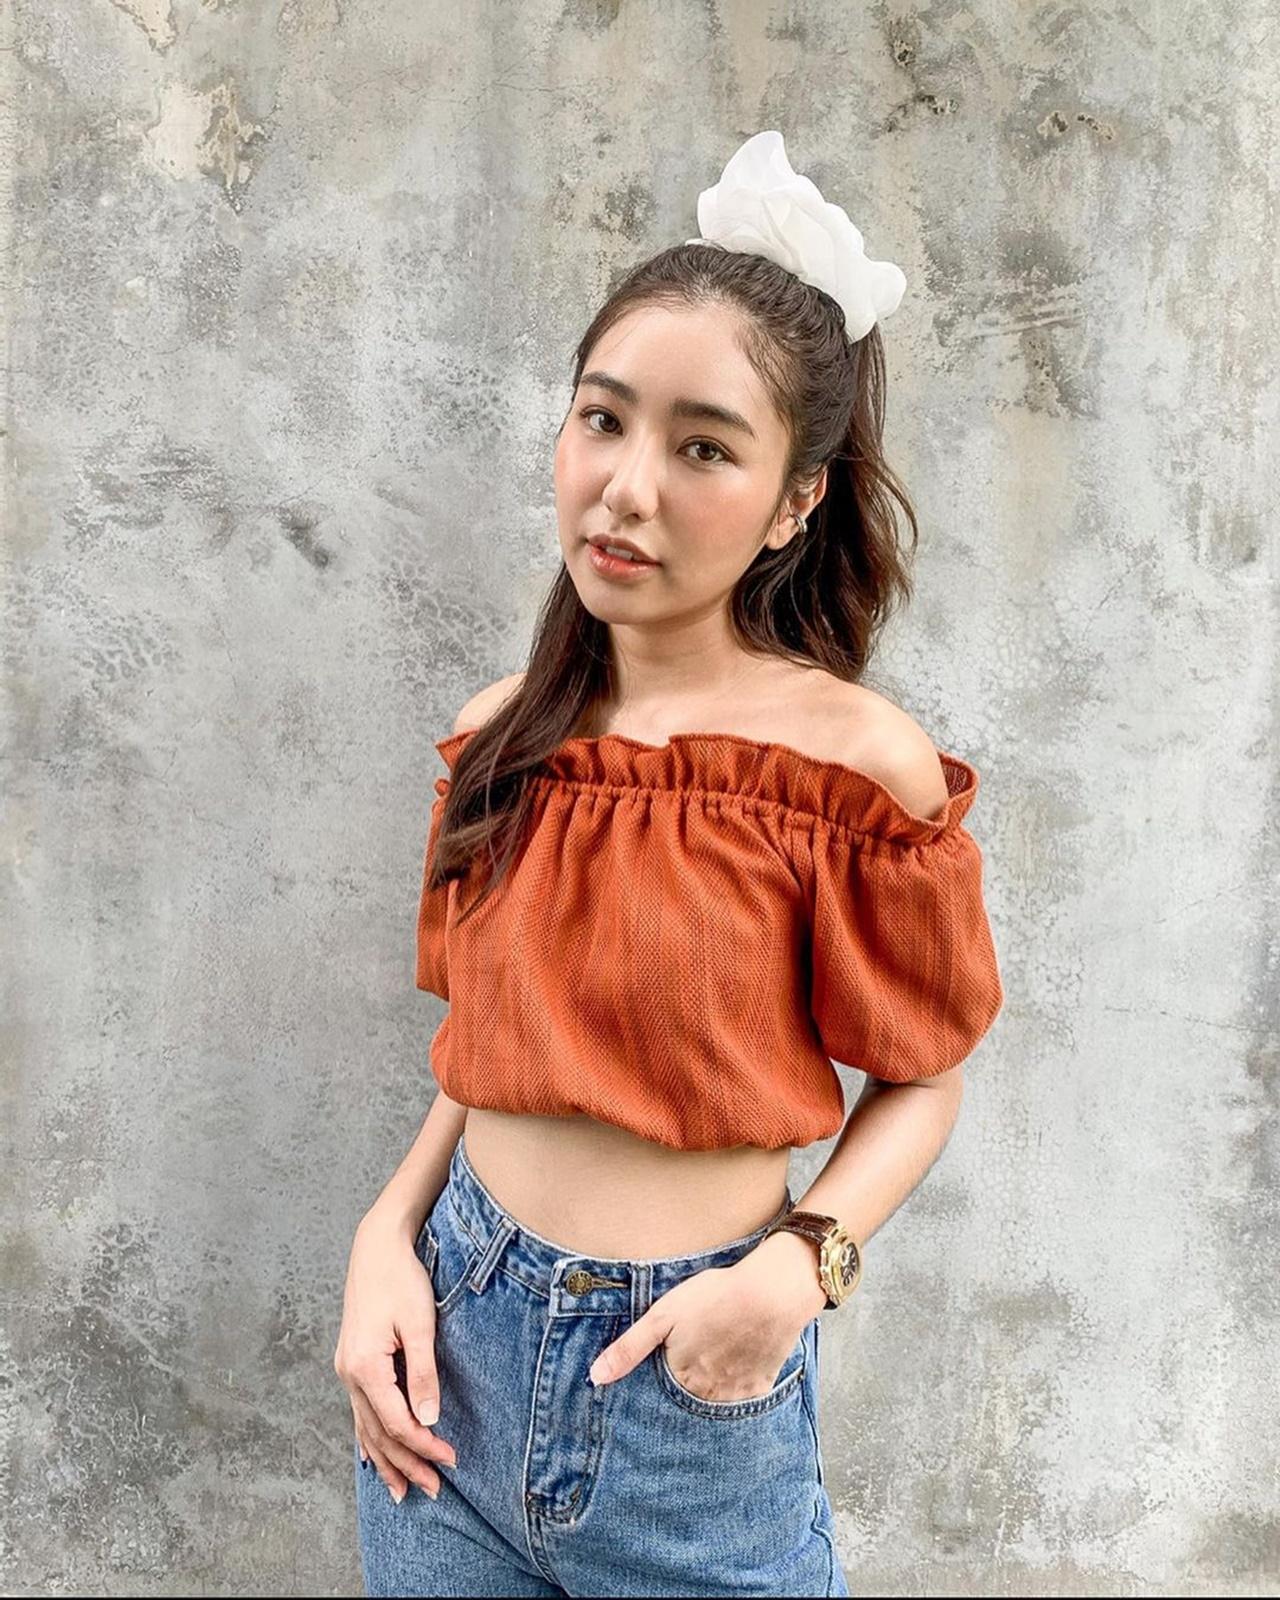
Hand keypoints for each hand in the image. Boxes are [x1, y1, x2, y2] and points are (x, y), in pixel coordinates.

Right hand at [332, 1208, 458, 1503]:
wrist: (376, 1245)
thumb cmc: (401, 1278)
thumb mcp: (418, 1323)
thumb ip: (423, 1373)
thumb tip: (429, 1419)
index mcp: (364, 1366)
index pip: (397, 1422)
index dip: (424, 1446)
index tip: (451, 1460)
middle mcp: (348, 1373)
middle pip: (378, 1433)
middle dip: (406, 1464)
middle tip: (433, 1490)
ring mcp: (346, 1369)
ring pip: (365, 1427)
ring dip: (385, 1460)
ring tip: (402, 1491)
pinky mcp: (351, 1361)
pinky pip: (358, 1412)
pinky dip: (368, 1438)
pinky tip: (372, 1458)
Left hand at [587, 1243, 819, 1402]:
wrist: (771, 1292)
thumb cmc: (714, 1298)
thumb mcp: (662, 1316)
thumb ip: (628, 1349)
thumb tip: (595, 1378)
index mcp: (680, 1379)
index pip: (660, 1392)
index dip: (661, 1375)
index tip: (667, 1361)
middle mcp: (707, 1395)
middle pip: (687, 1400)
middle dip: (684, 1389)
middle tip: (693, 1358)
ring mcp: (736, 1395)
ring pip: (714, 1403)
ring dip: (709, 1391)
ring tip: (712, 1362)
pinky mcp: (761, 1387)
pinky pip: (743, 1400)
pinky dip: (737, 1389)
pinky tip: (736, 1365)